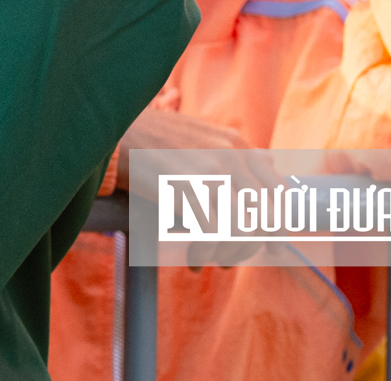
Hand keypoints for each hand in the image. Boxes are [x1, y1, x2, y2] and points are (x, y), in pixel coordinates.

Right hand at [117, 110, 272, 267]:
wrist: (110, 129)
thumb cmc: (151, 136)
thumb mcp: (201, 132)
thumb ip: (235, 150)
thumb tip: (269, 161)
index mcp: (237, 144)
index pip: (280, 193)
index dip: (277, 227)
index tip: (268, 247)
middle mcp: (231, 156)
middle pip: (266, 218)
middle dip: (251, 248)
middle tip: (231, 259)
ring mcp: (211, 172)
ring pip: (243, 231)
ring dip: (228, 255)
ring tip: (209, 262)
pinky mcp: (187, 189)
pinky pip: (214, 235)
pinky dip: (207, 254)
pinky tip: (194, 259)